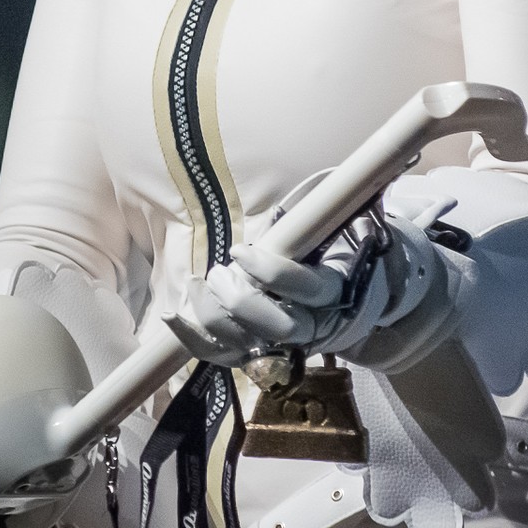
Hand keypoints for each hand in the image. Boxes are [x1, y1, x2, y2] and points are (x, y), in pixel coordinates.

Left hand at [163, 196, 455, 367]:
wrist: (355, 292)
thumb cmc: (337, 244)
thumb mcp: (343, 219)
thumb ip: (336, 203)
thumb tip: (352, 172)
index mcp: (337, 287)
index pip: (307, 289)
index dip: (272, 273)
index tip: (241, 250)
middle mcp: (316, 323)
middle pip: (280, 328)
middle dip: (242, 302)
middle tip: (219, 273)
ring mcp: (288, 342)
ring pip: (249, 345)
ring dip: (214, 318)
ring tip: (199, 284)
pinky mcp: (262, 351)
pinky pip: (226, 355)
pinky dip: (195, 339)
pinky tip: (172, 315)